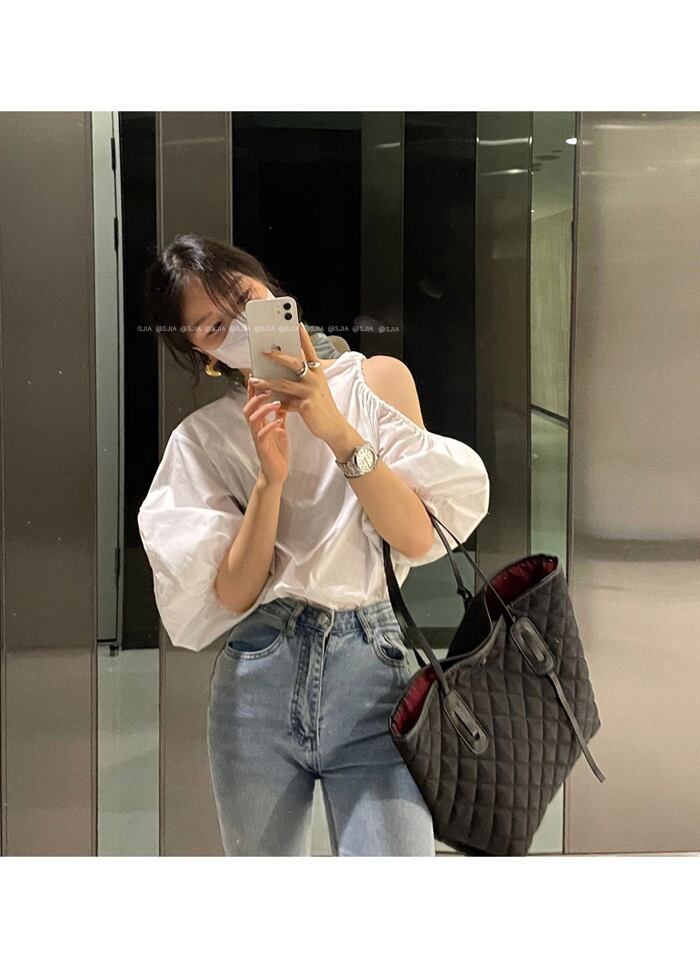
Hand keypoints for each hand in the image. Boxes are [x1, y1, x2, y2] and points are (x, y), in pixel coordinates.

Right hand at [242, 380, 288, 485]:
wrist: (276, 473)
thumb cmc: (276, 451)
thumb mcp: (280, 430)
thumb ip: (279, 416)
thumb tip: (283, 400)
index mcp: (259, 423)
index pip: (253, 403)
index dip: (253, 390)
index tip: (256, 375)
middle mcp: (255, 429)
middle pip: (248, 408)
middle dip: (256, 396)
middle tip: (268, 387)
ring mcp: (257, 438)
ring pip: (252, 419)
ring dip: (263, 409)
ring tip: (275, 402)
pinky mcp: (262, 448)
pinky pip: (262, 434)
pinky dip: (269, 426)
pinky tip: (278, 421)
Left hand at [251, 323, 349, 447]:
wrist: (334, 426)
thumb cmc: (322, 406)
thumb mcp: (314, 388)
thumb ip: (300, 378)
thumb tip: (281, 371)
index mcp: (318, 372)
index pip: (310, 350)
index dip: (303, 337)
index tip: (296, 324)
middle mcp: (315, 379)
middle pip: (294, 362)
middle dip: (277, 356)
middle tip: (264, 351)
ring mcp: (310, 392)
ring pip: (284, 383)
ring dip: (267, 381)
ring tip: (254, 380)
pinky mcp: (306, 406)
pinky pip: (285, 402)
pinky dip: (275, 403)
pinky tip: (265, 402)